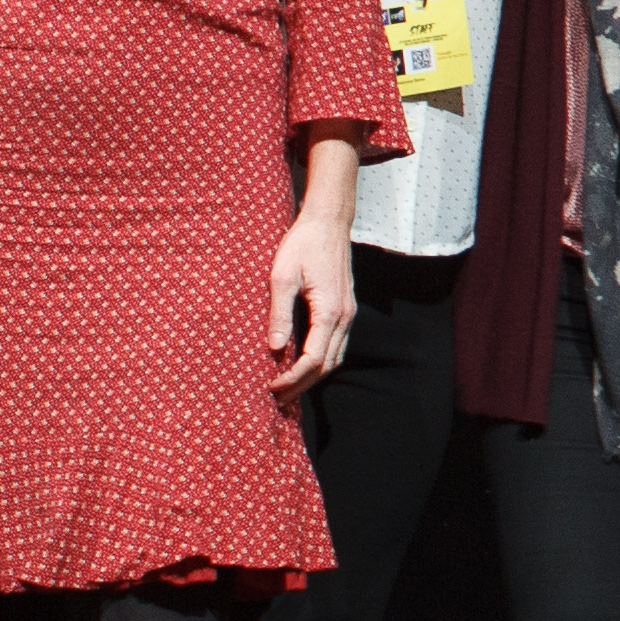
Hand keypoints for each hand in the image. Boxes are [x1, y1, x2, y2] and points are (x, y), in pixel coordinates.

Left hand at [269, 202, 355, 389]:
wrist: (328, 222)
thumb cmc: (302, 244)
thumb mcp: (282, 276)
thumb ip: (279, 313)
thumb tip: (275, 348)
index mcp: (329, 311)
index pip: (313, 359)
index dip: (292, 378)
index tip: (271, 387)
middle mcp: (344, 317)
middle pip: (327, 365)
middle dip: (302, 385)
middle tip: (277, 398)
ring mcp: (348, 314)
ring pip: (335, 358)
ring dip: (312, 376)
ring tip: (287, 387)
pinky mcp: (345, 309)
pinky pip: (336, 345)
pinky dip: (320, 362)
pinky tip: (302, 364)